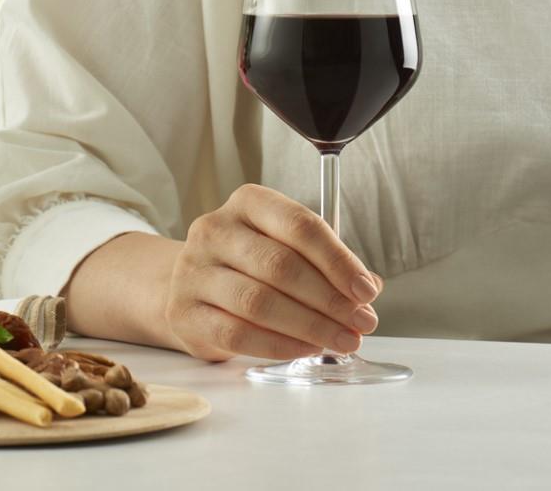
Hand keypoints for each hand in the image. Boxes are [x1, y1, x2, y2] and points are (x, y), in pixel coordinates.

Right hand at [164, 184, 381, 361]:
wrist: (190, 286)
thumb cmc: (248, 265)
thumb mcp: (285, 248)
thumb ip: (326, 263)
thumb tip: (366, 288)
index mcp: (247, 204)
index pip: (298, 225)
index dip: (338, 260)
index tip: (366, 291)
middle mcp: (214, 230)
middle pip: (280, 265)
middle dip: (329, 299)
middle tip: (361, 322)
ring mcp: (193, 270)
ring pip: (258, 302)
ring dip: (310, 326)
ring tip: (341, 340)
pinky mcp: (184, 311)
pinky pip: (237, 333)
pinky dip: (279, 345)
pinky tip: (306, 348)